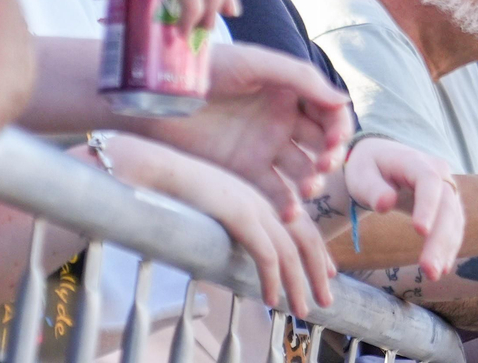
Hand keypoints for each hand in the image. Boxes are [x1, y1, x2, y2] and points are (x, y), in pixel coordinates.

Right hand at [98, 133, 334, 318]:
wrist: (150, 168)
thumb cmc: (172, 188)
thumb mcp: (212, 207)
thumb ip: (230, 225)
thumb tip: (238, 254)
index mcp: (257, 192)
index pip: (300, 222)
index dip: (316, 250)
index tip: (326, 274)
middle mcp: (261, 195)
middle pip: (305, 236)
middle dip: (317, 270)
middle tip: (327, 299)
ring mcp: (252, 202)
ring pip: (290, 250)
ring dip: (299, 283)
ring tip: (302, 309)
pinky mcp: (239, 213)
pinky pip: (265, 253)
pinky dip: (273, 279)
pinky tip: (270, 298)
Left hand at [124, 42, 349, 213]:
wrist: (154, 97)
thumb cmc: (203, 69)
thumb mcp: (254, 63)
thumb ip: (300, 78)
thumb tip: (342, 100)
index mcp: (286, 91)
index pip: (329, 111)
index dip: (339, 126)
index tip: (335, 140)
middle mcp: (280, 120)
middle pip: (321, 142)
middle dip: (330, 155)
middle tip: (324, 164)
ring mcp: (263, 148)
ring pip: (303, 170)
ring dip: (313, 180)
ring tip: (307, 187)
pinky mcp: (244, 173)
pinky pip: (275, 194)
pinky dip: (288, 206)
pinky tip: (289, 212)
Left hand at [341, 136, 463, 279]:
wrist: (381, 159)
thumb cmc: (368, 167)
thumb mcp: (361, 175)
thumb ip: (372, 189)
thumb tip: (386, 204)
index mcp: (414, 161)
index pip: (428, 181)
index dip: (427, 206)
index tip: (420, 232)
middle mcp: (438, 172)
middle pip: (446, 205)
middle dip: (440, 238)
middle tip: (429, 269)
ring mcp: (446, 188)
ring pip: (453, 218)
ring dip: (446, 247)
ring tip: (433, 275)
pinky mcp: (447, 205)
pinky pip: (453, 226)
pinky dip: (449, 246)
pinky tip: (443, 267)